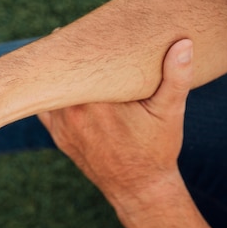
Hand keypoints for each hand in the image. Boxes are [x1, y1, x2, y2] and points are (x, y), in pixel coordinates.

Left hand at [38, 39, 193, 204]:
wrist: (138, 188)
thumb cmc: (156, 149)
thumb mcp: (169, 112)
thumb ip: (176, 77)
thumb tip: (182, 45)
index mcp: (96, 102)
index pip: (79, 62)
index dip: (84, 47)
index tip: (94, 40)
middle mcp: (72, 113)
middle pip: (60, 74)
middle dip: (70, 60)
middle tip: (83, 47)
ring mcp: (62, 127)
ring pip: (48, 92)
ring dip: (57, 78)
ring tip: (72, 66)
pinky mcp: (59, 138)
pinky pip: (44, 111)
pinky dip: (48, 97)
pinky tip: (59, 88)